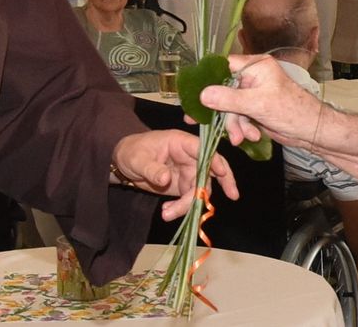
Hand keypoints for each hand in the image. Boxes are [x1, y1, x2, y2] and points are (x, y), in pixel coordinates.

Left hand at [111, 130, 238, 220]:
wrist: (123, 163)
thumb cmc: (132, 151)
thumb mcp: (138, 159)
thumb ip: (152, 169)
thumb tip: (166, 178)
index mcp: (181, 143)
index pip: (203, 149)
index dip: (214, 160)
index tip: (222, 172)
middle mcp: (190, 157)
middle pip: (210, 170)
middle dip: (223, 182)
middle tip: (233, 195)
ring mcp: (188, 172)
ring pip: (201, 189)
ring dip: (189, 204)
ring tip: (167, 214)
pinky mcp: (183, 186)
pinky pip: (191, 199)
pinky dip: (182, 209)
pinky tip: (167, 212)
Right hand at [199, 55, 323, 148]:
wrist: (311, 131)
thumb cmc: (291, 110)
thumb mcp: (257, 104)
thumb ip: (229, 99)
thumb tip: (203, 94)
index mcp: (255, 66)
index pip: (223, 66)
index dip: (208, 79)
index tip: (194, 95)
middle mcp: (253, 76)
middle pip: (224, 90)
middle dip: (223, 112)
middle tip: (207, 125)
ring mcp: (254, 93)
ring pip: (231, 107)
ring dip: (234, 124)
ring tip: (241, 138)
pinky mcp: (256, 109)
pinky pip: (239, 116)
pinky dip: (242, 128)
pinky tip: (251, 137)